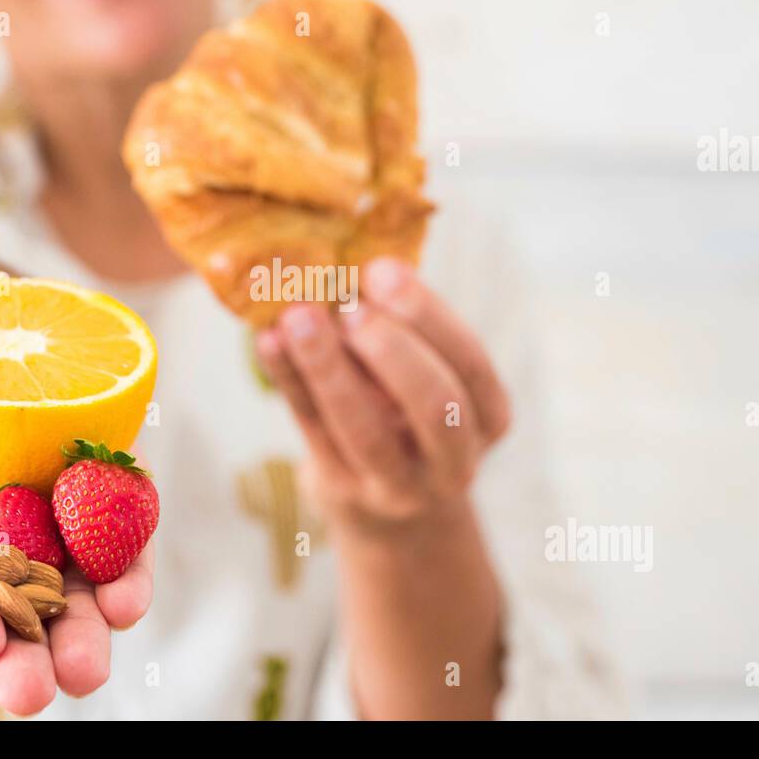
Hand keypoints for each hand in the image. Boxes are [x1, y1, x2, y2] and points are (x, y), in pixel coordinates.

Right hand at [0, 362, 152, 715]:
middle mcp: (0, 547)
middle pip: (14, 614)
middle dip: (24, 657)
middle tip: (31, 691)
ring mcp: (59, 530)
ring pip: (73, 597)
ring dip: (83, 635)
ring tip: (86, 665)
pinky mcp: (107, 503)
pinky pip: (121, 546)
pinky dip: (126, 574)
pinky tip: (127, 596)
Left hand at [254, 257, 510, 529]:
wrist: (384, 499)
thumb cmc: (405, 407)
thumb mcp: (425, 371)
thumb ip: (401, 326)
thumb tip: (350, 260)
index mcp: (488, 414)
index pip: (470, 364)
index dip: (429, 316)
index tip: (382, 269)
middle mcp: (455, 459)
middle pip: (436, 407)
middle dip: (393, 351)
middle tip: (351, 306)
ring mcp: (398, 486)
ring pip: (365, 431)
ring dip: (329, 369)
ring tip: (298, 317)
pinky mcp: (343, 491)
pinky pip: (313, 431)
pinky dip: (290, 384)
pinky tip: (270, 342)